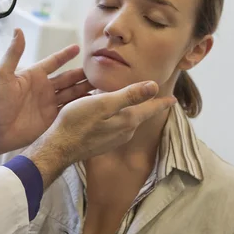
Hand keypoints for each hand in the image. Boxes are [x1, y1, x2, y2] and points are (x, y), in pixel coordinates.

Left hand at [0, 28, 92, 158]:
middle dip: (83, 74)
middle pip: (69, 78)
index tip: (79, 47)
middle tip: (101, 69)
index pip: (54, 62)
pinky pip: (70, 112)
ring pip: (73, 94)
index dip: (65, 55)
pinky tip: (95, 105)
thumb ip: (13, 53)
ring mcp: (49, 105)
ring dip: (86, 90)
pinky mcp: (51, 121)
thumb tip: (18, 30)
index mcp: (34, 76)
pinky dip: (82, 108)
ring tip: (104, 85)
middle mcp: (44, 89)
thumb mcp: (2, 75)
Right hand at [23, 81, 176, 187]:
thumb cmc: (78, 122)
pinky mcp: (101, 142)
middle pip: (140, 115)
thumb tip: (154, 86)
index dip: (162, 102)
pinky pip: (115, 126)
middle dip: (147, 106)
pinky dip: (117, 117)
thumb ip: (129, 95)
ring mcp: (113, 139)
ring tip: (133, 103)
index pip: (150, 109)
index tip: (173, 99)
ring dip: (130, 111)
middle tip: (154, 97)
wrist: (59, 147)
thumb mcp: (104, 103)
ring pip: (127, 121)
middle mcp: (124, 132)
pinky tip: (109, 114)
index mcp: (128, 120)